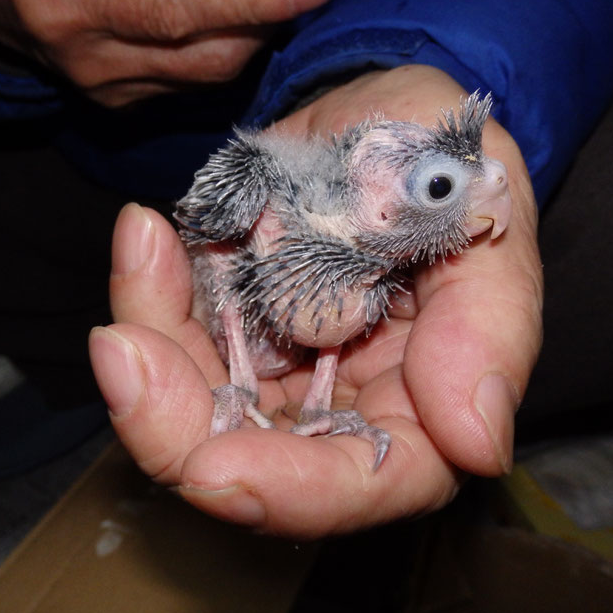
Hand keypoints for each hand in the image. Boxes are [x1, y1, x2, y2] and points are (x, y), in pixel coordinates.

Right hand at [0, 0, 331, 106]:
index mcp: (66, 1)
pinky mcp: (123, 105)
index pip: (171, 7)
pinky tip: (239, 15)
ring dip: (254, 33)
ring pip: (208, 74)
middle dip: (267, 19)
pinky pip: (193, 81)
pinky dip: (226, 45)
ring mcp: (109, 92)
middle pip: (207, 55)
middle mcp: (91, 61)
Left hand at [89, 65, 542, 536]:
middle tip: (122, 355)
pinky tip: (146, 234)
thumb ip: (490, 332)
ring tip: (138, 262)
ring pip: (188, 408)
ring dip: (146, 354)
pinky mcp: (223, 325)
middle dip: (173, 429)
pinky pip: (167, 331)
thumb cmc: (452, 168)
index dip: (292, 492)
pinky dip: (145, 291)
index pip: (363, 484)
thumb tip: (478, 445)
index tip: (212, 472)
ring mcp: (271, 369)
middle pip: (248, 463)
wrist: (389, 119)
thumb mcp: (488, 224)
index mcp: (419, 411)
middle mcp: (336, 409)